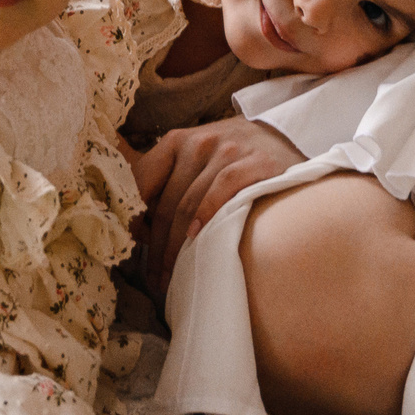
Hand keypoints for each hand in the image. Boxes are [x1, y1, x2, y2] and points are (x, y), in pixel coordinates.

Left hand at [131, 117, 301, 292]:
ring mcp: (228, 150)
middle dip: (157, 247)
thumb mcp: (195, 159)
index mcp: (176, 142)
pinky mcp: (257, 161)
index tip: (133, 249)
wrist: (282, 137)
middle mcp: (199, 142)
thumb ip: (170, 183)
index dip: (133, 220)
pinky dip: (207, 213)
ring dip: (178, 245)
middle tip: (156, 278)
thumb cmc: (230, 158)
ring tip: (175, 274)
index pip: (142, 183)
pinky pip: (224, 188)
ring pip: (190, 203)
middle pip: (167, 203)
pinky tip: (198, 237)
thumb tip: (140, 229)